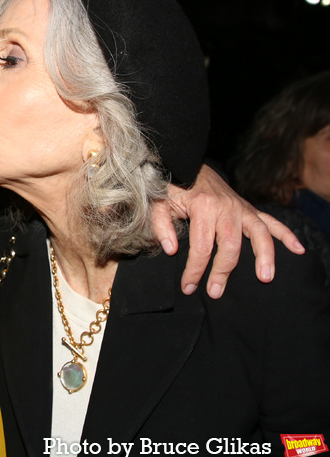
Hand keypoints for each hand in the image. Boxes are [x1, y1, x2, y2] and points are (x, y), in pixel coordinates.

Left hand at [151, 164, 304, 298]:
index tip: (188, 287)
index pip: (201, 247)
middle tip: (215, 292)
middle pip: (230, 246)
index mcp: (203, 207)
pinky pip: (271, 221)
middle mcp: (226, 207)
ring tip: (265, 278)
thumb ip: (162, 226)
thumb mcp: (159, 203)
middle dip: (223, 271)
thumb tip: (172, 250)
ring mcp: (240, 207)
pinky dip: (286, 235)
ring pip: (258, 234)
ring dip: (264, 256)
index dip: (194, 270)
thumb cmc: (172, 187)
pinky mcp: (248, 207)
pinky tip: (298, 250)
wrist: (187, 164)